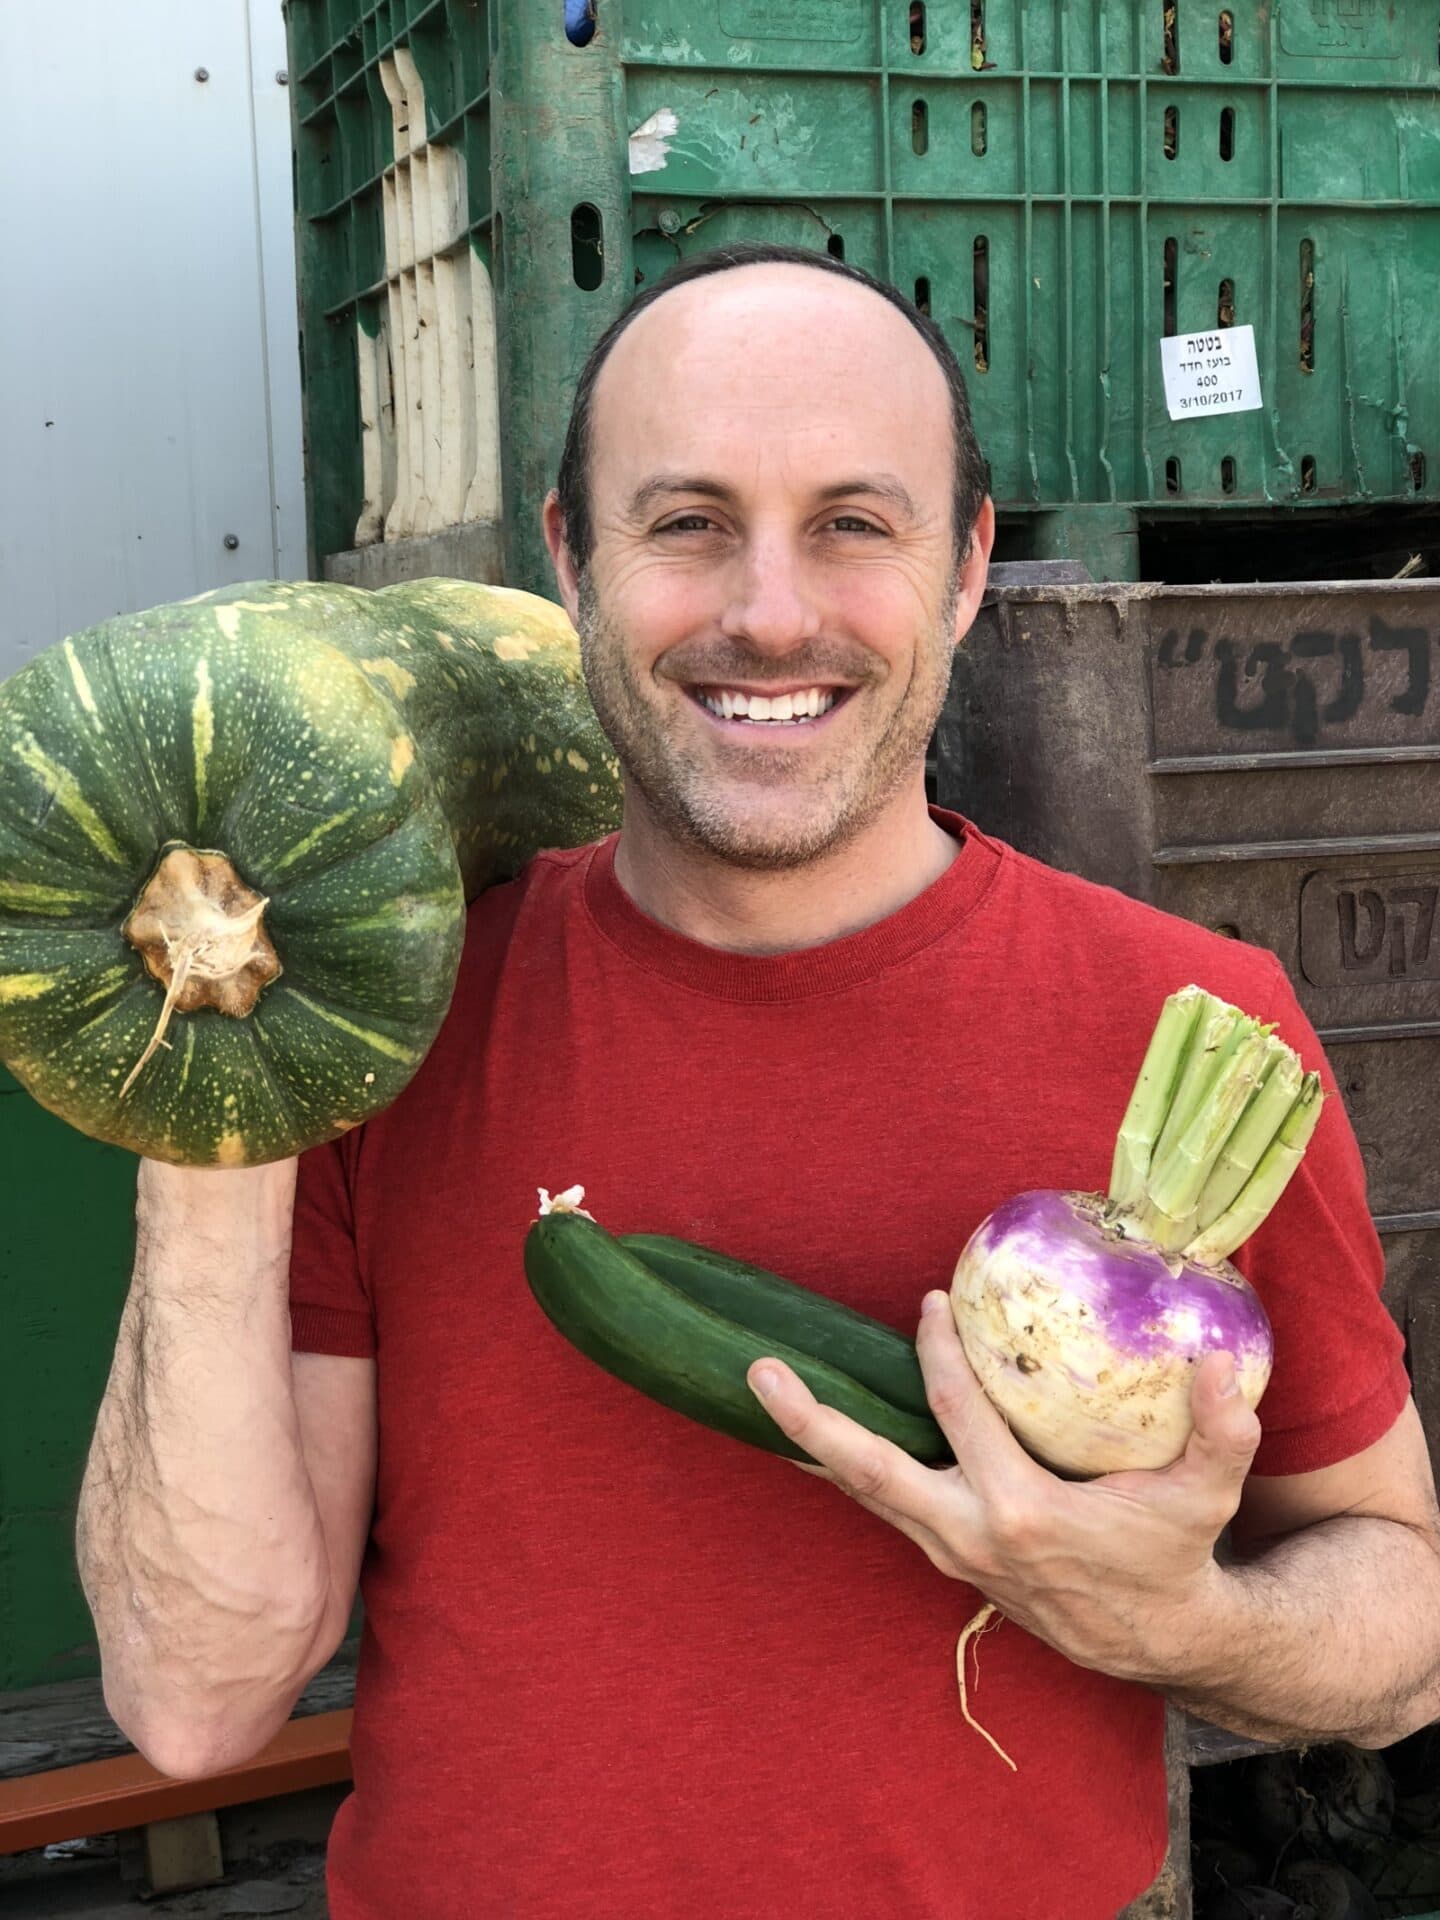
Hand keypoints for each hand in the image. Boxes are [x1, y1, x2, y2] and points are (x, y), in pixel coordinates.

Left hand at [747, 1291, 1260, 1686]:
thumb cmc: (1177, 1553)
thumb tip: (1217, 1360)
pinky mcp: (948, 1555)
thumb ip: (1221, 1431)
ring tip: (764, 1393)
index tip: (928, 1302)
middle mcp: (969, 1535)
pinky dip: (846, 1467)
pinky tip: (815, 1439)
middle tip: (759, 1372)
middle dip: (810, 1421)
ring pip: (865, 1492)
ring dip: (813, 1443)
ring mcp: (951, 1550)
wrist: (1160, 1641)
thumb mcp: (1207, 1495)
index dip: (938, 1353)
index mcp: (1022, 1513)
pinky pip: (884, 1502)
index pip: (960, 1415)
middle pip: (870, 1471)